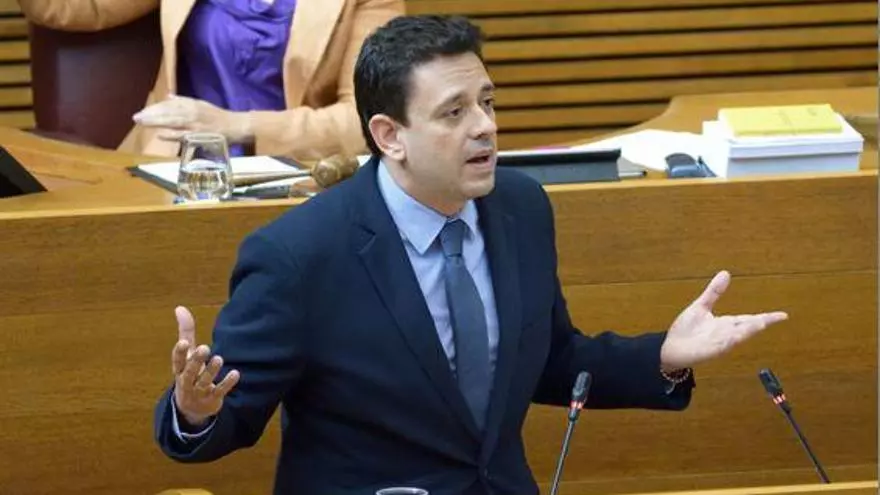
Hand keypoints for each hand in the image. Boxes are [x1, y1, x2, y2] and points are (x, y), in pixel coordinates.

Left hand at [133, 95, 253, 143]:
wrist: (237, 126)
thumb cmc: (218, 117)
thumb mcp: (201, 105)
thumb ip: (184, 101)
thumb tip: (169, 97)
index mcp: (191, 104)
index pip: (169, 105)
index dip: (154, 108)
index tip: (142, 113)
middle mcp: (192, 112)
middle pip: (167, 112)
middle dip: (151, 114)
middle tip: (136, 117)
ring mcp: (195, 124)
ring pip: (172, 121)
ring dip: (156, 122)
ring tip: (142, 123)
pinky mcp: (200, 135)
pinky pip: (183, 135)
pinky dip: (172, 135)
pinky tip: (160, 135)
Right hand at [172, 306, 239, 427]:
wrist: (192, 408)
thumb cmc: (189, 373)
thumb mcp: (187, 354)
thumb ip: (185, 331)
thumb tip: (180, 307)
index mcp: (180, 369)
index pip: (177, 361)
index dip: (179, 353)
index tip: (184, 342)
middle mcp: (187, 381)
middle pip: (189, 372)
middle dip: (196, 361)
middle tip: (204, 348)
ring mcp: (199, 392)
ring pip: (204, 382)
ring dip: (211, 371)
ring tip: (219, 358)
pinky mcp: (212, 399)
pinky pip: (219, 392)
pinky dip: (227, 383)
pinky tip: (235, 373)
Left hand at [660, 270, 787, 369]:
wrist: (671, 347)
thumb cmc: (687, 330)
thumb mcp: (701, 306)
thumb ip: (714, 292)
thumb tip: (725, 273)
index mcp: (726, 324)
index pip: (749, 319)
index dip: (766, 317)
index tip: (783, 315)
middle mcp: (726, 334)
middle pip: (747, 327)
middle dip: (761, 322)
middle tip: (777, 317)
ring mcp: (719, 343)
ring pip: (737, 336)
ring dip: (748, 331)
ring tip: (761, 323)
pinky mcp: (709, 350)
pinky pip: (722, 346)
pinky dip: (729, 341)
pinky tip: (736, 337)